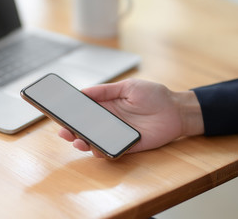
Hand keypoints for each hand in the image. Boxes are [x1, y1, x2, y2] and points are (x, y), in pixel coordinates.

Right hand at [58, 79, 203, 157]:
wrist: (177, 110)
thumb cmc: (155, 95)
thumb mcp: (128, 87)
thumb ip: (106, 90)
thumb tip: (83, 91)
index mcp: (108, 105)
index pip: (85, 110)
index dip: (72, 113)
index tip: (60, 114)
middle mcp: (110, 121)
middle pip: (87, 128)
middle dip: (73, 130)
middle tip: (64, 131)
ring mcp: (118, 134)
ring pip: (96, 141)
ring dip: (84, 142)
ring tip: (78, 141)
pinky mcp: (129, 145)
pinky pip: (112, 150)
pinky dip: (102, 151)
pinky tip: (96, 149)